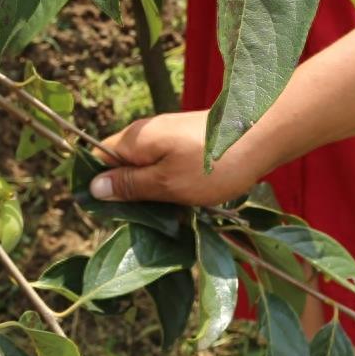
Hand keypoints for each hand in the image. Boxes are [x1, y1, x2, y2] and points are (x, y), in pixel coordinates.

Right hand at [91, 110, 266, 205]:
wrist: (262, 136)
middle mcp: (147, 134)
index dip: (97, 185)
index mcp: (134, 139)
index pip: (97, 158)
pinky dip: (171, 186)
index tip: (109, 213)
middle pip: (121, 167)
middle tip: (142, 221)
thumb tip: (93, 187)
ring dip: (152, 194)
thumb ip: (129, 186)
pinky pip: (167, 169)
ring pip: (146, 171)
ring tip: (166, 216)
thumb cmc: (211, 164)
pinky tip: (184, 203)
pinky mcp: (188, 145)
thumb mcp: (165, 183)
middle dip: (127, 195)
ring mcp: (169, 138)